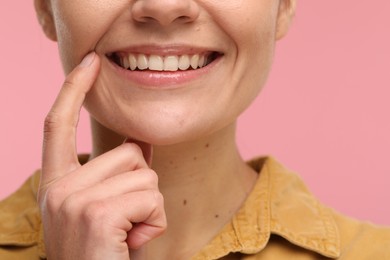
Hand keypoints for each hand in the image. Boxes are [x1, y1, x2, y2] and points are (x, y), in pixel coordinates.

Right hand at [38, 52, 166, 259]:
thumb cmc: (103, 251)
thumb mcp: (105, 209)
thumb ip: (118, 174)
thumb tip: (142, 144)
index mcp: (56, 183)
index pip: (57, 125)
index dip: (73, 90)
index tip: (89, 63)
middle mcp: (58, 187)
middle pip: (129, 153)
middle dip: (143, 185)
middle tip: (127, 220)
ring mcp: (74, 200)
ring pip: (146, 175)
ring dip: (150, 206)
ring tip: (129, 233)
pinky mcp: (96, 214)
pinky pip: (151, 198)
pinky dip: (154, 222)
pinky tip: (133, 241)